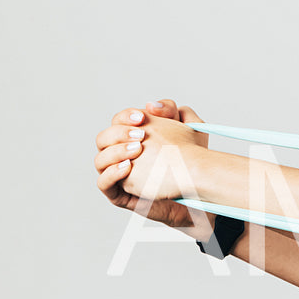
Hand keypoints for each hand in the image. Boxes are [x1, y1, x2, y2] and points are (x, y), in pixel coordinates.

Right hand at [94, 99, 209, 223]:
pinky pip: (104, 183)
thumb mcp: (190, 131)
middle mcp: (120, 154)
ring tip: (137, 150)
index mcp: (132, 137)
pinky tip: (128, 167)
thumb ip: (175, 112)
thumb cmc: (190, 160)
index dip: (127, 116)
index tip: (143, 117)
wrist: (197, 190)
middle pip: (104, 138)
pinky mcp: (119, 194)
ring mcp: (118, 174)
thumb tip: (153, 104)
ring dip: (115, 152)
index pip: (119, 120)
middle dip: (119, 133)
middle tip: (141, 134)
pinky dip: (112, 173)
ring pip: (100, 159)